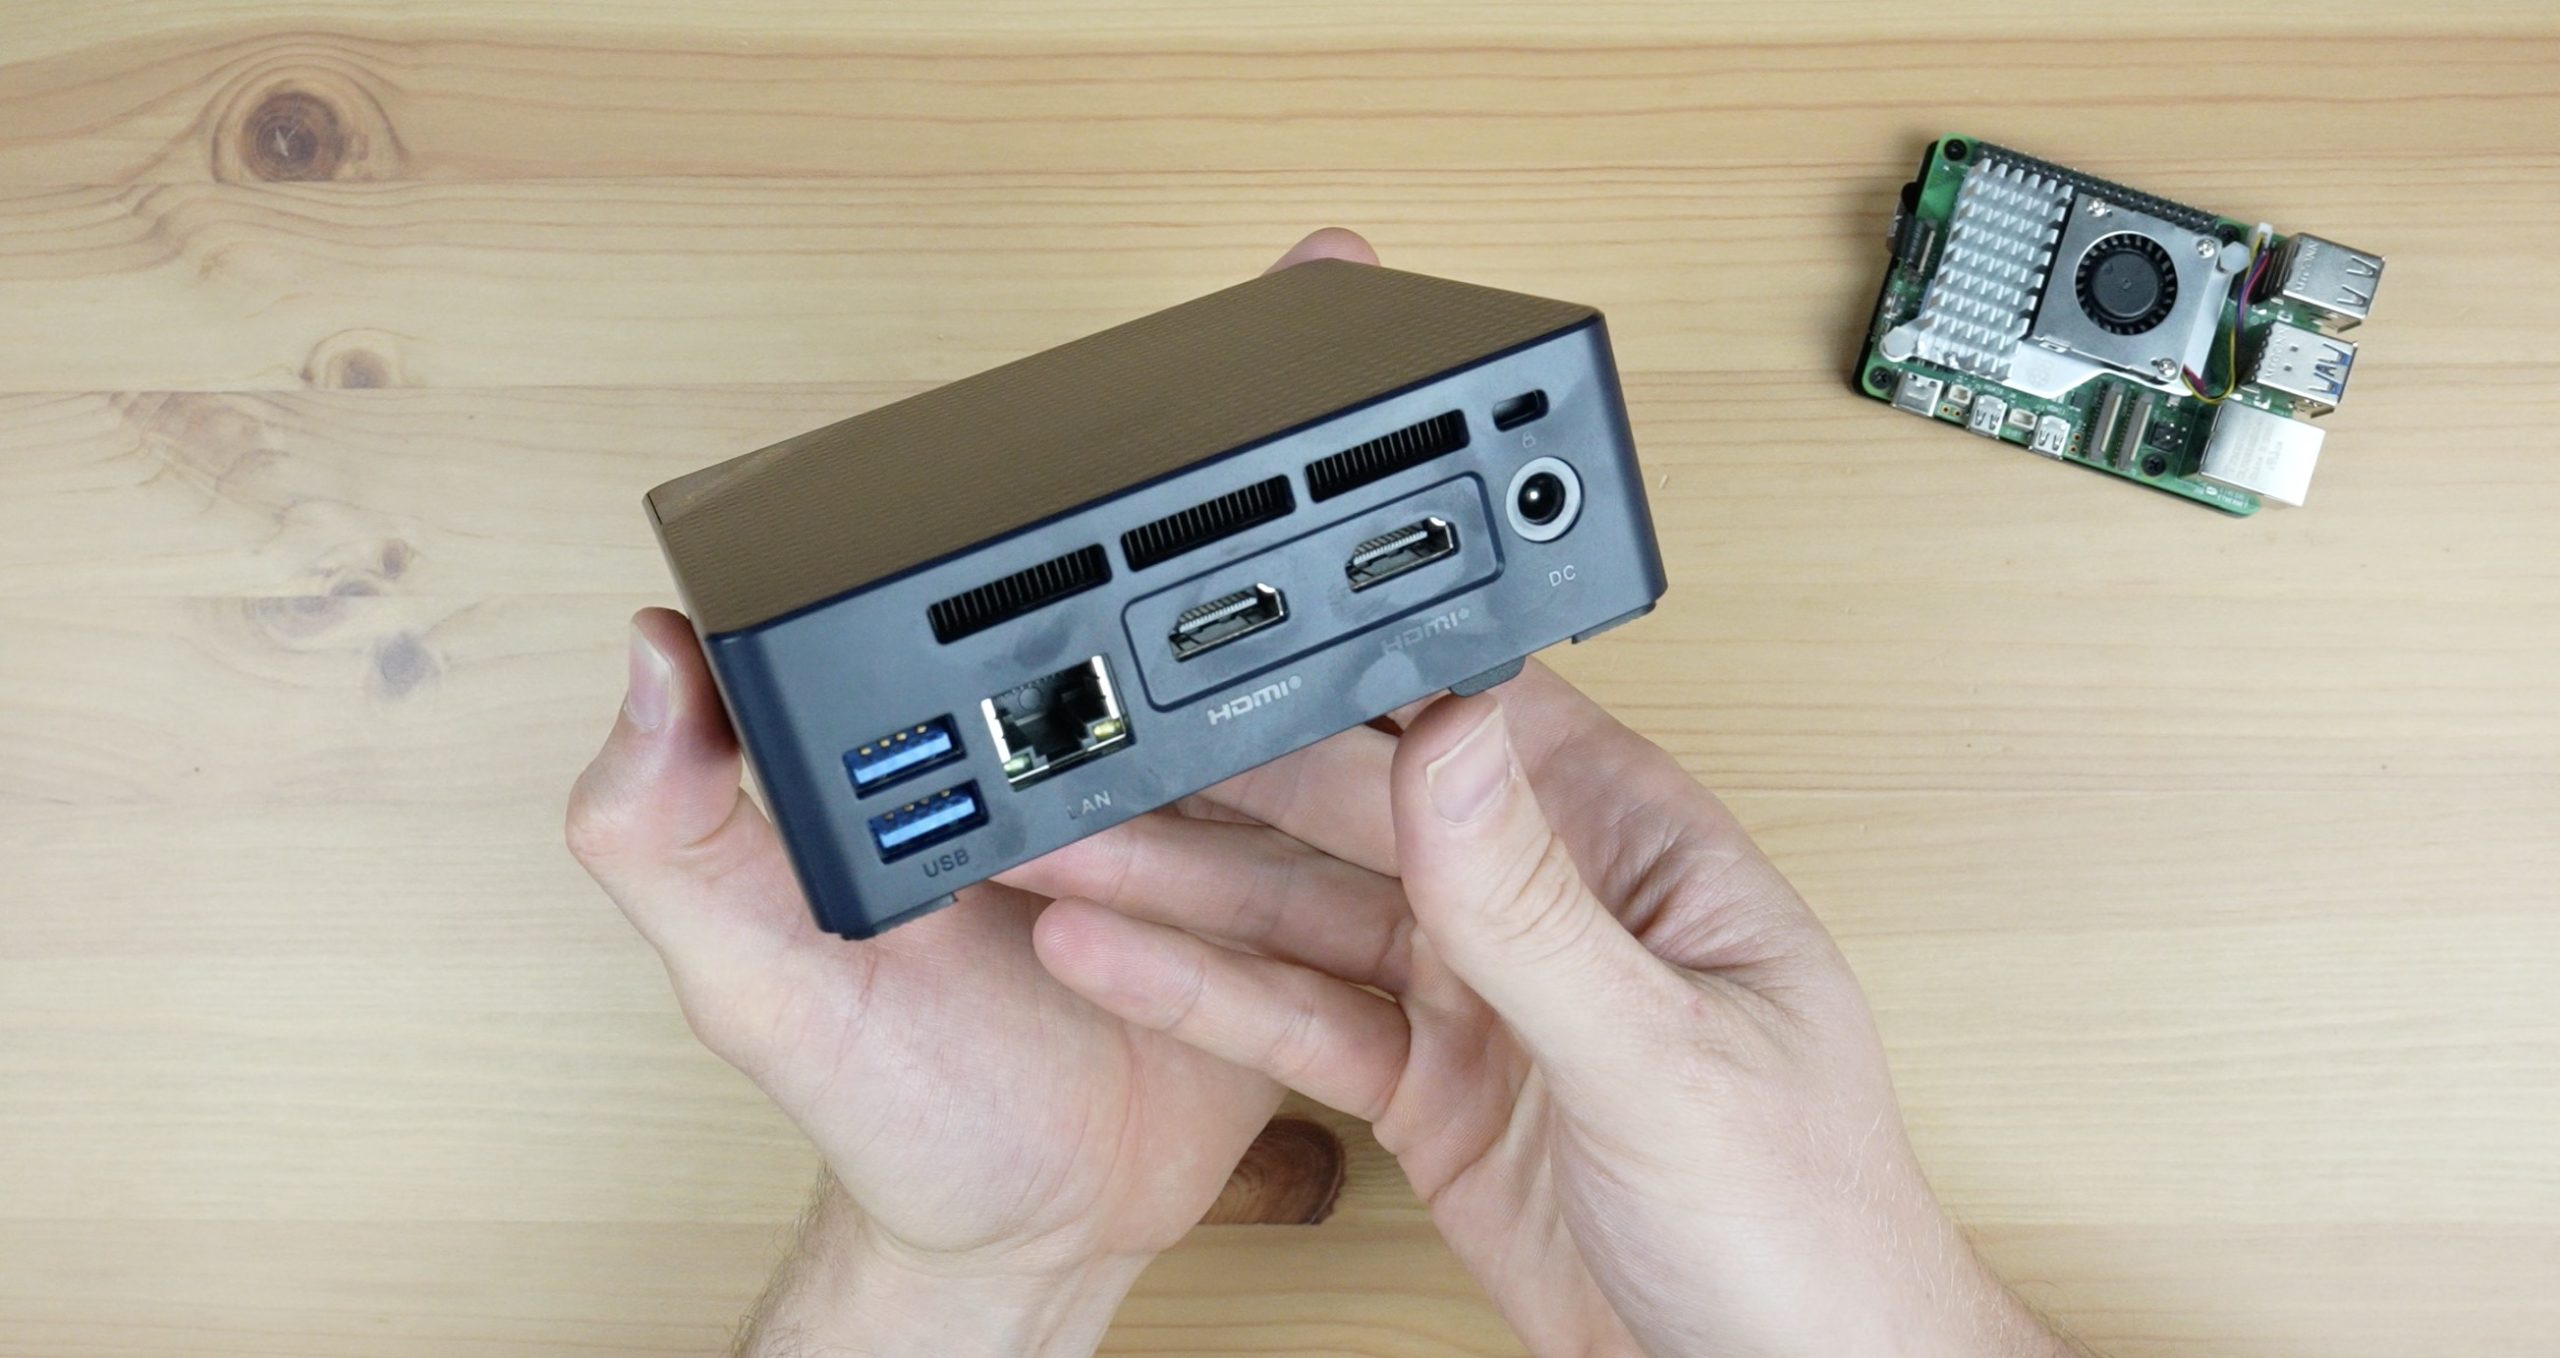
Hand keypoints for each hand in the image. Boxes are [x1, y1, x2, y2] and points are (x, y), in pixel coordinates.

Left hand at [566, 230, 1377, 1354]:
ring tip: (1419, 506)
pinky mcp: (1279, 904)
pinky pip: (1348, 835)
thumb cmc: (883, 1117)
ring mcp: (1192, 830)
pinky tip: (1467, 689)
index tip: (1115, 387)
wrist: (1026, 1237)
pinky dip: (1408, 764)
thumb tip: (652, 654)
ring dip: (1348, 611)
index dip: (1048, 493)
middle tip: (1316, 366)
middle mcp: (1082, 772)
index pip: (995, 599)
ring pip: (1280, 701)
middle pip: (1164, 615)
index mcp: (948, 756)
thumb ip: (670, 833)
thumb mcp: (751, 982)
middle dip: (1239, 496)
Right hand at [1002, 663, 2074, 1357]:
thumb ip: (1544, 909)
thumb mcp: (1663, 1054)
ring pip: (1305, 916)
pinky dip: (1199, 998)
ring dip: (1182, 888)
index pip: (1472, 717)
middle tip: (1092, 767)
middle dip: (1223, 786)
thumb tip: (1452, 739)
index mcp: (1637, 845)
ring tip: (1059, 857)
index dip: (1344, 677)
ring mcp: (1480, 997)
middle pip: (1356, 812)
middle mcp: (1549, 903)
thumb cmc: (1803, 1220)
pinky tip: (1111, 958)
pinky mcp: (1428, 1090)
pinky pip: (1296, 1026)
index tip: (1216, 654)